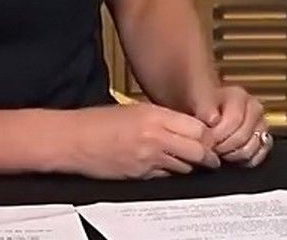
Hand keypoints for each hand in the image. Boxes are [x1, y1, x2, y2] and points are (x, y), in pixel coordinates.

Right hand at [55, 103, 220, 179]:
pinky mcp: (140, 176)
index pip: (198, 127)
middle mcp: (155, 137)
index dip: (208, 134)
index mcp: (155, 115)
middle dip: (209, 155)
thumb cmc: (99, 121)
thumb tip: (186, 125)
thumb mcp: (135, 109)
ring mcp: (148, 159)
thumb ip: (162, 117)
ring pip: (185, 167)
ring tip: (193, 162)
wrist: (73, 140)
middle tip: (213, 156)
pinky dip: (171, 173)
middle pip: (198, 150)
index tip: (210, 136)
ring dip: (191, 165)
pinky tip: (168, 167)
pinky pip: (166, 177)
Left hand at [198, 85, 271, 166]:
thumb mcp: (199, 99)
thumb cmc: (204, 105)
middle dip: (223, 146)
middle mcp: (254, 109)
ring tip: (220, 151)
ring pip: (252, 148)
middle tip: (211, 147)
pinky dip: (244, 161)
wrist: (208, 110)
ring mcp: (261, 125)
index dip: (218, 134)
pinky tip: (232, 157)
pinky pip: (259, 156)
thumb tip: (214, 120)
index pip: (234, 120)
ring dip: (233, 155)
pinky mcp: (264, 141)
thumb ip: (205, 107)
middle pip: (243, 136)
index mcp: (240, 96)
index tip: (205, 139)